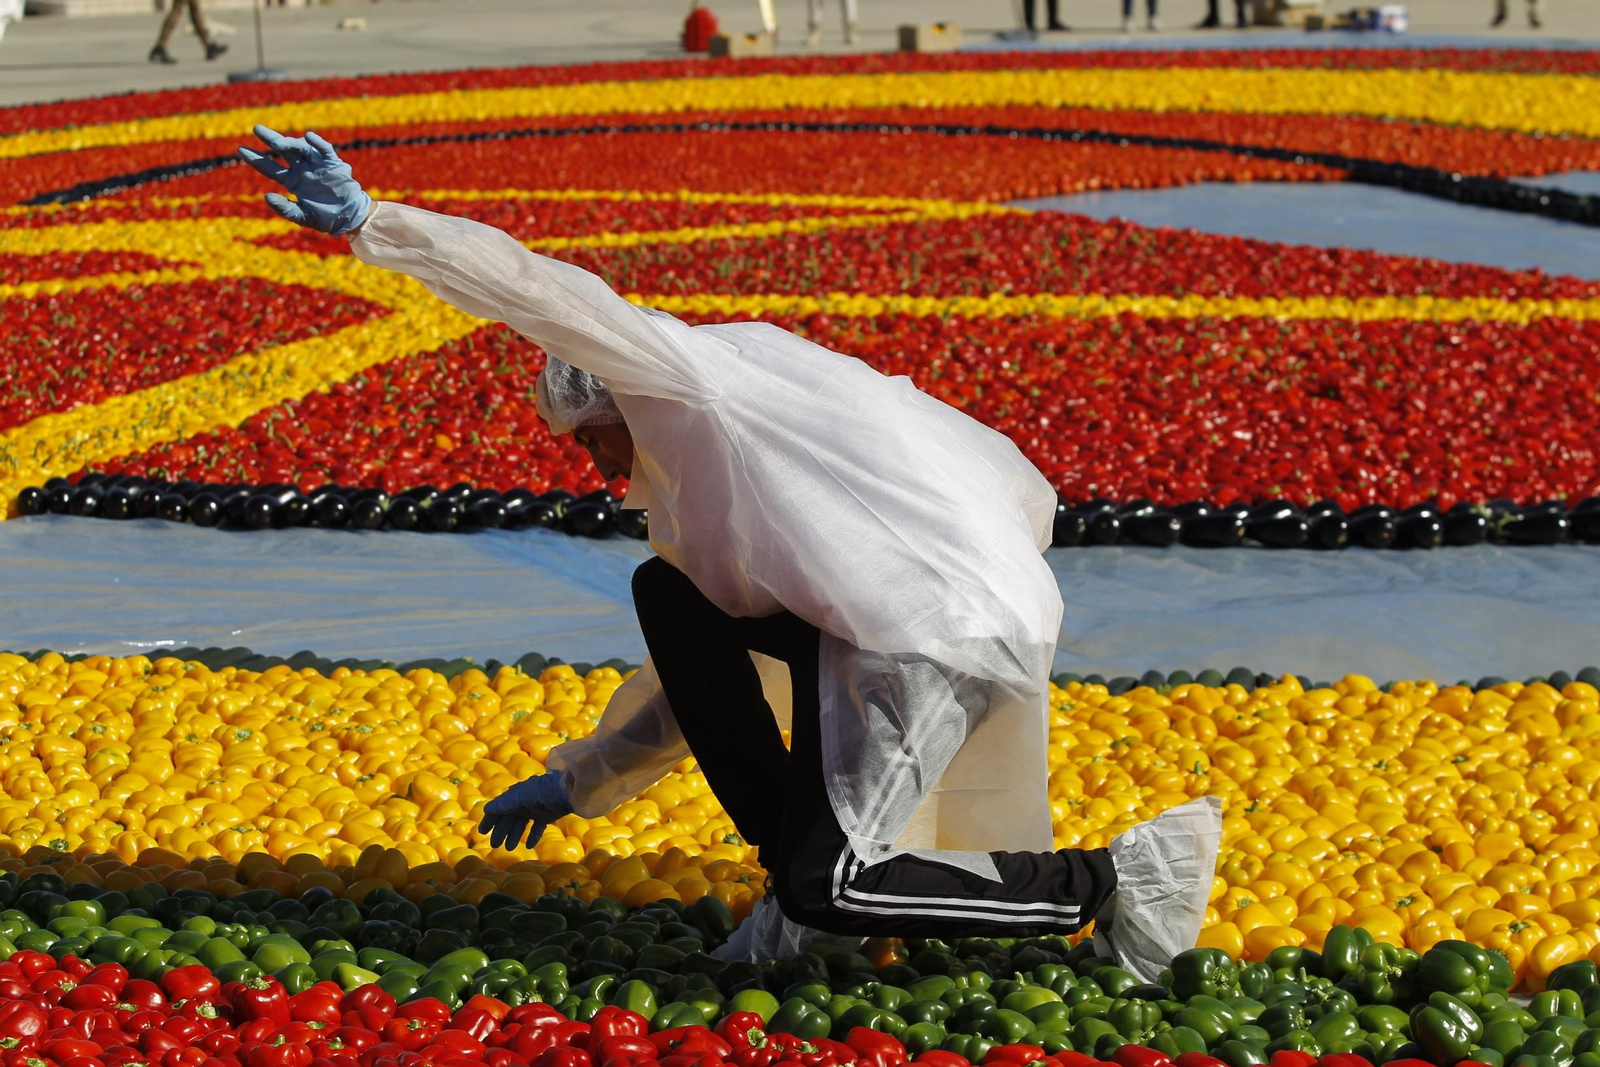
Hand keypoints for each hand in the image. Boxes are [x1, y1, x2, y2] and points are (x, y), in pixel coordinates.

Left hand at [236, 125, 372, 235]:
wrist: (350, 217)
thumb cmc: (326, 218)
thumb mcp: (303, 216)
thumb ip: (285, 208)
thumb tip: (267, 196)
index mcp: (292, 181)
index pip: (269, 167)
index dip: (255, 159)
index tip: (240, 150)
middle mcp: (302, 169)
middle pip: (283, 151)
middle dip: (270, 139)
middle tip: (257, 129)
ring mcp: (317, 164)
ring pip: (300, 148)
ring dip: (290, 143)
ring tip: (279, 143)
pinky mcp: (332, 163)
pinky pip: (324, 150)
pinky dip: (317, 143)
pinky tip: (308, 137)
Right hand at [477, 771, 572, 850]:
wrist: (567, 790)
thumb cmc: (542, 792)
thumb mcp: (520, 798)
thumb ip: (504, 805)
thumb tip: (486, 810)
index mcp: (514, 796)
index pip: (498, 809)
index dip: (489, 820)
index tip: (482, 832)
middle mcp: (523, 802)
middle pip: (509, 819)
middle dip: (501, 831)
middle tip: (495, 845)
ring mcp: (535, 808)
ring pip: (521, 824)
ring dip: (515, 835)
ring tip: (510, 848)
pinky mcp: (547, 814)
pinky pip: (537, 827)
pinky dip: (533, 836)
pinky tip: (529, 846)